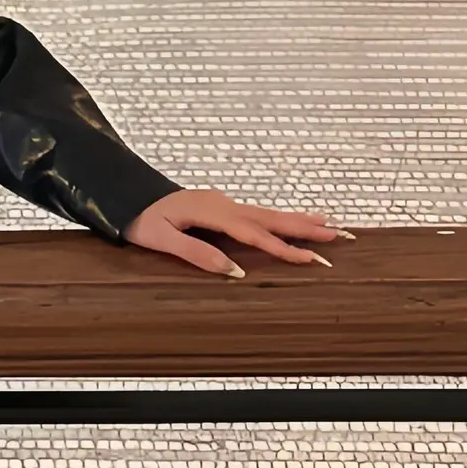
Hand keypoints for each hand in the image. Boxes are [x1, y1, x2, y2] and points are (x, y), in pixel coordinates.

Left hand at [122, 189, 348, 281]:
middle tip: (341, 235)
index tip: (311, 259)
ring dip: (299, 221)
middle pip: (271, 218)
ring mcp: (224, 203)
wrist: (125, 195)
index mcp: (212, 212)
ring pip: (267, 214)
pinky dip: (280, 218)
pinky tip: (293, 221)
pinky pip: (257, 214)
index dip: (283, 248)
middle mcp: (223, 204)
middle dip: (306, 228)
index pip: (255, 234)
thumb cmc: (140, 220)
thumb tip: (234, 271)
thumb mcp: (161, 239)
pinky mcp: (222, 206)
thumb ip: (196, 253)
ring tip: (331, 225)